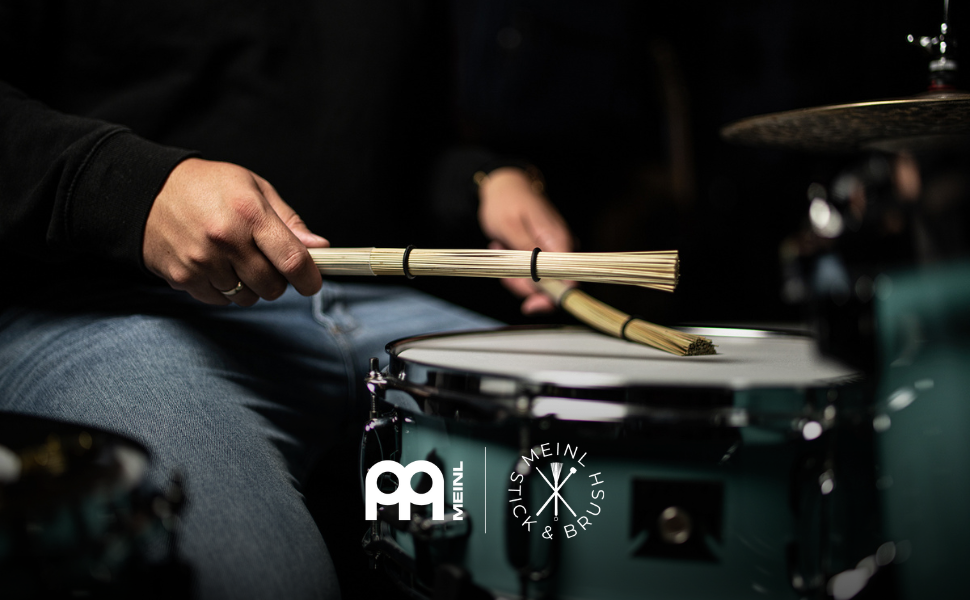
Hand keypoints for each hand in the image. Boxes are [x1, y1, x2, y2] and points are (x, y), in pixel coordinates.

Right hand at [143, 158, 328, 305]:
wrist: (146, 191)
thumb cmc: (208, 187)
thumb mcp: (254, 188)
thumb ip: (289, 221)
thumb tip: (319, 248)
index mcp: (249, 213)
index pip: (292, 259)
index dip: (309, 278)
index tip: (312, 283)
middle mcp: (225, 239)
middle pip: (272, 286)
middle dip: (278, 281)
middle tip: (268, 263)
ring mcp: (202, 261)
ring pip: (247, 297)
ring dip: (250, 287)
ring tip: (237, 260)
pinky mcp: (183, 278)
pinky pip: (221, 300)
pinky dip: (225, 290)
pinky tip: (216, 266)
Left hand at [477, 167, 573, 313]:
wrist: (503, 185)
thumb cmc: (506, 202)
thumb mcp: (510, 228)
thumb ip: (529, 254)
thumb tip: (547, 281)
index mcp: (560, 240)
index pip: (570, 281)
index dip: (552, 298)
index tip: (528, 305)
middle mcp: (564, 247)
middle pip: (555, 286)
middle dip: (526, 287)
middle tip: (503, 273)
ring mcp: (556, 251)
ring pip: (542, 282)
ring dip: (516, 275)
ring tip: (500, 249)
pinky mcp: (546, 253)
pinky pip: (535, 272)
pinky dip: (516, 269)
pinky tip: (505, 249)